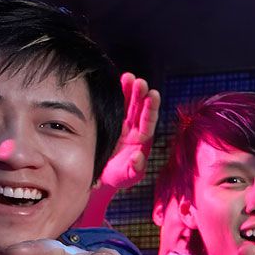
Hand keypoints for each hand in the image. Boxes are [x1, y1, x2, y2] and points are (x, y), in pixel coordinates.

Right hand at [98, 73, 159, 190]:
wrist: (102, 177)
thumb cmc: (117, 178)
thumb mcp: (126, 177)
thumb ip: (134, 169)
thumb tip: (139, 157)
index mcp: (142, 142)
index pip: (148, 122)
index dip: (151, 109)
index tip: (153, 94)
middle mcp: (135, 131)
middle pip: (140, 110)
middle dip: (140, 95)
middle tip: (140, 81)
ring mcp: (124, 125)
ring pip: (128, 105)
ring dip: (128, 91)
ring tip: (128, 76)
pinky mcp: (112, 123)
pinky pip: (116, 106)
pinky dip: (117, 94)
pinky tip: (116, 81)